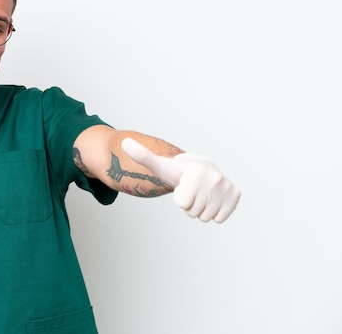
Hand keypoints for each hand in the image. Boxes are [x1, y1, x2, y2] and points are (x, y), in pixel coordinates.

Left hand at [121, 138, 239, 222]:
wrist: (199, 169)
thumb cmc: (176, 171)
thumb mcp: (159, 165)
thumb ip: (142, 156)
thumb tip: (124, 142)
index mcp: (197, 171)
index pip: (182, 204)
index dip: (178, 199)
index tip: (181, 186)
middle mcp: (215, 178)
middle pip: (194, 212)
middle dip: (189, 205)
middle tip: (190, 191)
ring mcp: (227, 187)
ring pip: (206, 217)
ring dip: (200, 209)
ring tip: (199, 194)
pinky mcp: (235, 196)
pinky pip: (219, 218)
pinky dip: (214, 212)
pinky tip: (210, 198)